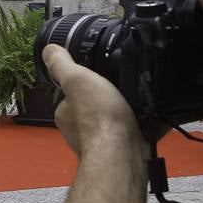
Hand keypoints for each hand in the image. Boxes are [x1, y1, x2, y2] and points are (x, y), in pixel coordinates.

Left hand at [42, 44, 145, 161]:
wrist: (123, 152)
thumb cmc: (98, 118)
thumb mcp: (77, 79)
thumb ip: (61, 65)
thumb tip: (47, 50)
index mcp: (66, 114)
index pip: (73, 94)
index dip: (86, 83)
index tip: (100, 76)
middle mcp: (80, 131)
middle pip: (96, 107)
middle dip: (110, 98)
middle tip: (126, 86)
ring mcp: (103, 143)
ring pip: (117, 120)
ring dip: (129, 110)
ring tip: (142, 97)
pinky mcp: (125, 150)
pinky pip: (137, 132)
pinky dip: (146, 123)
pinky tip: (155, 113)